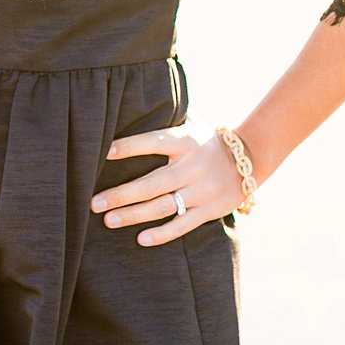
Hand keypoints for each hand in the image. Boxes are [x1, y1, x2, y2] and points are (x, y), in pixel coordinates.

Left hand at [90, 126, 249, 247]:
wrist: (251, 159)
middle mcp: (192, 166)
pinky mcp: (209, 211)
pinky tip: (141, 239)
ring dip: (133, 215)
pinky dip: (162, 233)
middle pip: (151, 183)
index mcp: (185, 141)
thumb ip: (164, 121)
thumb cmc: (207, 140)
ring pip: (163, 206)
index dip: (129, 147)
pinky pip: (183, 225)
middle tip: (93, 203)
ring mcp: (201, 191)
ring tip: (108, 219)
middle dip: (121, 194)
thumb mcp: (190, 124)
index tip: (103, 151)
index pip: (153, 143)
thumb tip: (131, 105)